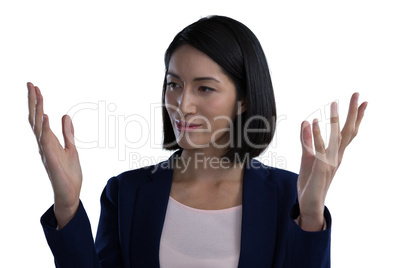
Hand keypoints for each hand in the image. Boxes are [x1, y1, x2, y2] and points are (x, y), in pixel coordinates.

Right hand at [27, 82, 82, 228]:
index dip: (37, 102)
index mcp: (48, 141)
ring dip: (37, 109)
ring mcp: (45, 151)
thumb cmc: (69, 173)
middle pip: (34, 118)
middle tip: (30, 83)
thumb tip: (65, 115)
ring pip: (37, 126)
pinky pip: (45, 141)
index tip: (36, 87)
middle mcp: (43, 144)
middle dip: (32, 101)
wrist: (71, 193)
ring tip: (37, 92)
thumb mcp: (72, 148)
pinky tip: (45, 115)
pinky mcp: (51, 159)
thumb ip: (67, 133)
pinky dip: (45, 128)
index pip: (39, 118)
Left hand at [297, 93, 367, 230]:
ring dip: (335, 120)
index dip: (356, 117)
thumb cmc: (311, 181)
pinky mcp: (320, 168)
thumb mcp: (307, 157)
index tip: (363, 101)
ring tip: (334, 102)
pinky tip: (315, 121)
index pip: (348, 132)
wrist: (309, 204)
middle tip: (357, 94)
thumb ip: (307, 140)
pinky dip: (318, 135)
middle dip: (353, 113)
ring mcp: (330, 162)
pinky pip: (319, 149)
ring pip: (335, 138)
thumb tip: (308, 121)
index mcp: (335, 154)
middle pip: (348, 131)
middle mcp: (336, 157)